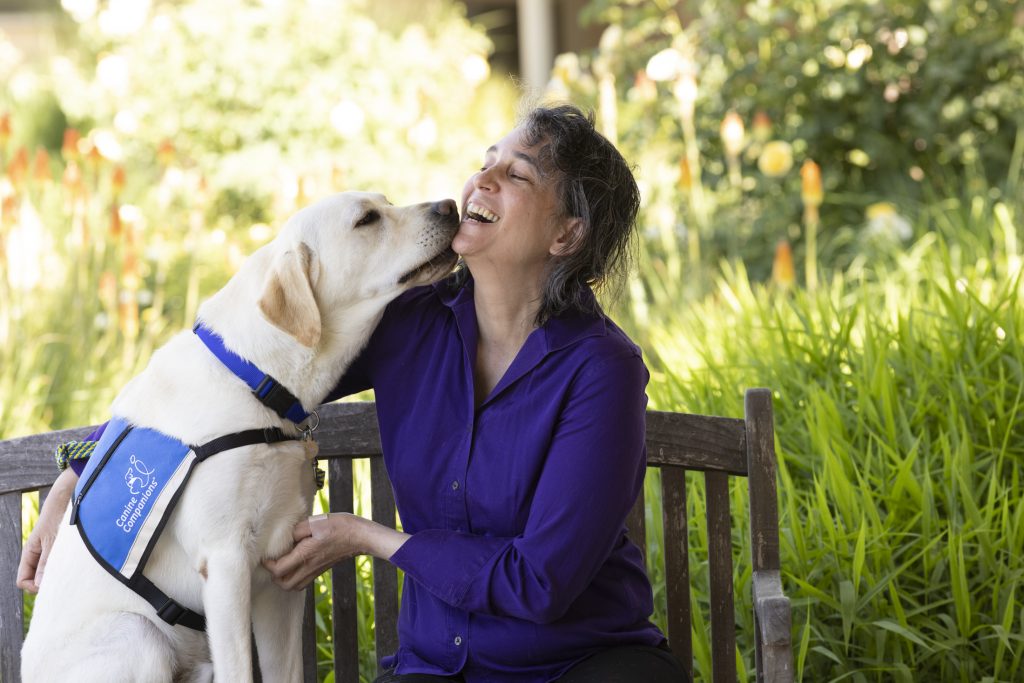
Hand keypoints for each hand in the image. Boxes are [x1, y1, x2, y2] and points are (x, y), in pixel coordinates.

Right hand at [17, 468, 77, 592]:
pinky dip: (69, 568)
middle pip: (36, 580)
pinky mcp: (64, 548)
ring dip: (60, 575)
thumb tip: (40, 585)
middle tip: (65, 581)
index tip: (50, 583)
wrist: (70, 498)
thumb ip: (47, 562)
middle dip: (48, 583)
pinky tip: (80, 565)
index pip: (23, 580)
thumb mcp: (53, 541)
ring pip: (51, 573)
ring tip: (74, 572)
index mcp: (30, 554)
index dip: (33, 586)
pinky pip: (62, 564)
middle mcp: (39, 555)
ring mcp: (51, 552)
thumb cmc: (59, 517)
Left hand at [263, 513, 408, 590]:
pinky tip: (295, 565)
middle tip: (272, 560)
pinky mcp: (321, 570)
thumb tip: (284, 537)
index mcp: (305, 554)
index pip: (278, 569)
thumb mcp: (316, 522)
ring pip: (292, 587)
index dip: (268, 563)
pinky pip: (302, 583)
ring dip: (283, 579)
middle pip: (283, 584)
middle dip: (273, 575)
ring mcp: (316, 571)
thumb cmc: (339, 526)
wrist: (360, 536)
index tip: (267, 553)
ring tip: (282, 563)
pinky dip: (293, 579)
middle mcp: (309, 566)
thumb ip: (297, 530)